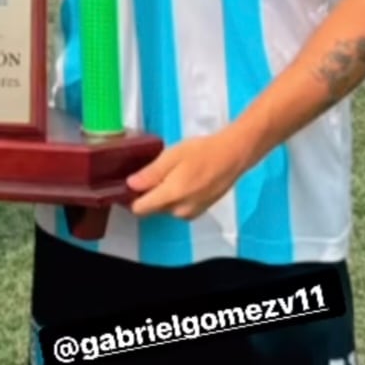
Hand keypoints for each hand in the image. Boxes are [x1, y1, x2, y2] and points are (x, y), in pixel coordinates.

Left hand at [125, 127, 251, 219]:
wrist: (234, 155)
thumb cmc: (203, 152)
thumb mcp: (172, 156)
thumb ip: (151, 173)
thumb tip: (131, 185)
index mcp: (171, 197)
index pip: (140, 209)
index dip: (132, 197)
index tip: (133, 183)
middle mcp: (180, 211)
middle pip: (153, 208)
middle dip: (150, 193)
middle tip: (157, 171)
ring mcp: (192, 213)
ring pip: (166, 208)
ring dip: (164, 195)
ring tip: (173, 172)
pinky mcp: (200, 211)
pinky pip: (180, 207)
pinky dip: (178, 196)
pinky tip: (185, 179)